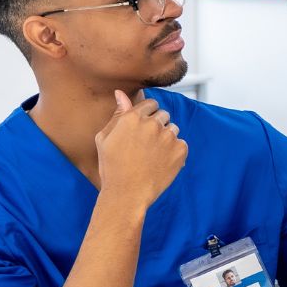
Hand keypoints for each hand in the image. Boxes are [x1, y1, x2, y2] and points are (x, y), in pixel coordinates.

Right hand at [95, 90, 186, 208]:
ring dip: (166, 138)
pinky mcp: (181, 150)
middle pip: (163, 114)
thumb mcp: (105, 138)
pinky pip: (181, 144)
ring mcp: (168, 137)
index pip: (150, 104)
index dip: (147, 115)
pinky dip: (174, 152)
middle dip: (157, 125)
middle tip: (146, 145)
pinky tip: (161, 163)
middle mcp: (152, 124)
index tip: (142, 128)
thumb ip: (117, 114)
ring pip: (173, 128)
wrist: (127, 194)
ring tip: (153, 155)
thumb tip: (120, 93)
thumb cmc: (111, 166)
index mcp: (132, 117)